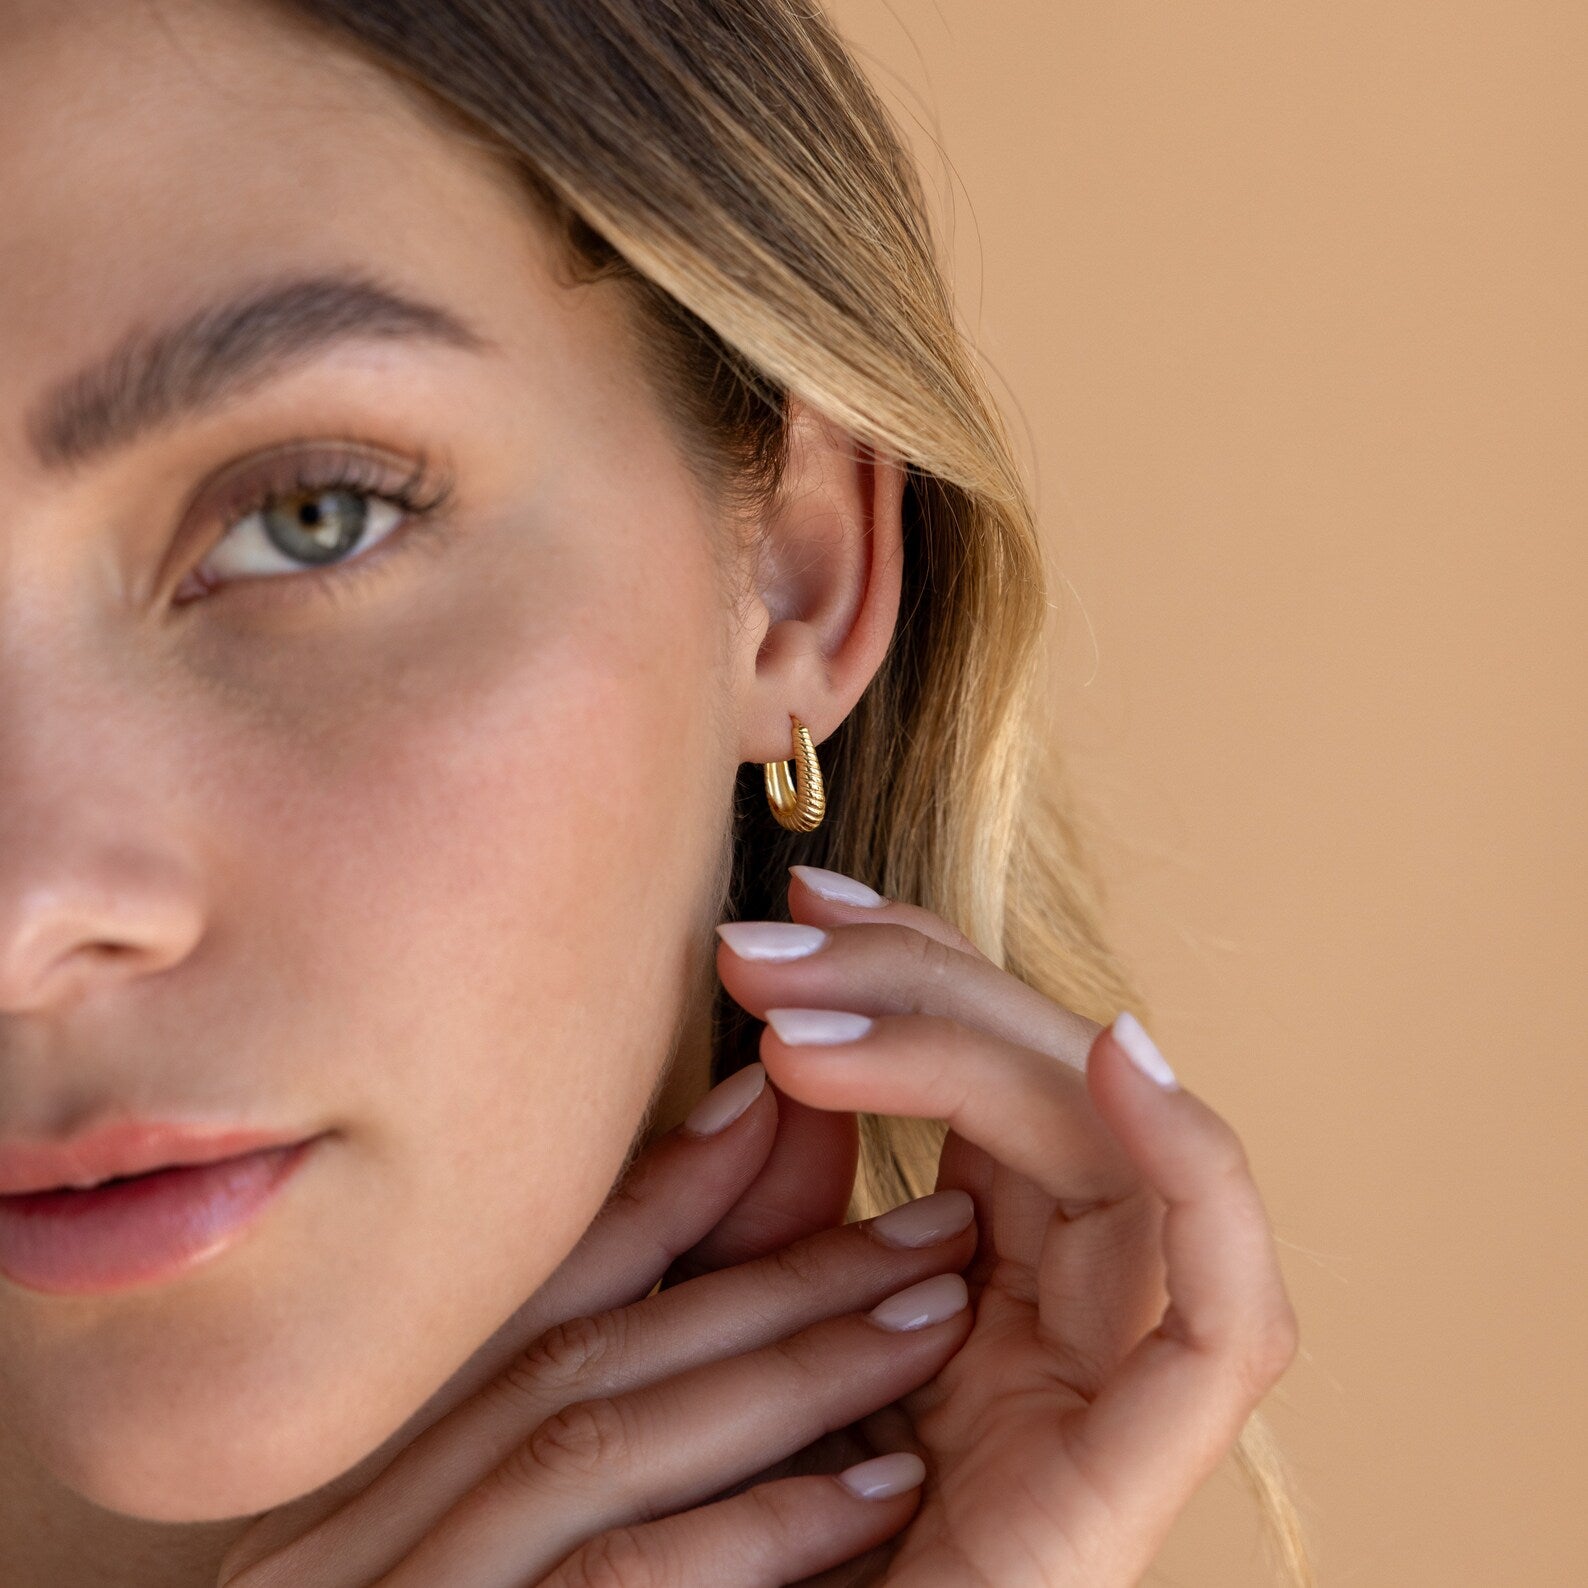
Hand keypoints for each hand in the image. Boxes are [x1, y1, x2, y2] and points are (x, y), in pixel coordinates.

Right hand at [216, 1069, 977, 1586]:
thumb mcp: (519, 1522)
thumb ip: (624, 1383)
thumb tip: (741, 1178)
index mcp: (361, 1500)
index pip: (534, 1310)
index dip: (676, 1207)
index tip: (807, 1139)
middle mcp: (346, 1550)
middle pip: (579, 1355)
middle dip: (764, 1277)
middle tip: (923, 1220)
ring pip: (597, 1442)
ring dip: (780, 1372)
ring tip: (931, 1313)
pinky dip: (754, 1527)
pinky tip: (879, 1487)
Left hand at [703, 866, 1300, 1586]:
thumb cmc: (727, 1525)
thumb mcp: (729, 1325)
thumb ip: (761, 1210)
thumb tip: (775, 1057)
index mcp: (977, 1264)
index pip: (978, 1076)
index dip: (904, 972)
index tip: (793, 907)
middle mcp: (1060, 1301)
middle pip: (1047, 1092)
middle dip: (919, 988)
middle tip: (774, 939)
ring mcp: (1109, 1377)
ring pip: (1116, 1162)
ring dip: (984, 1055)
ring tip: (816, 1017)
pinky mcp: (1142, 1467)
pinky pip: (1224, 1316)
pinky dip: (1197, 1175)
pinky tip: (1117, 1059)